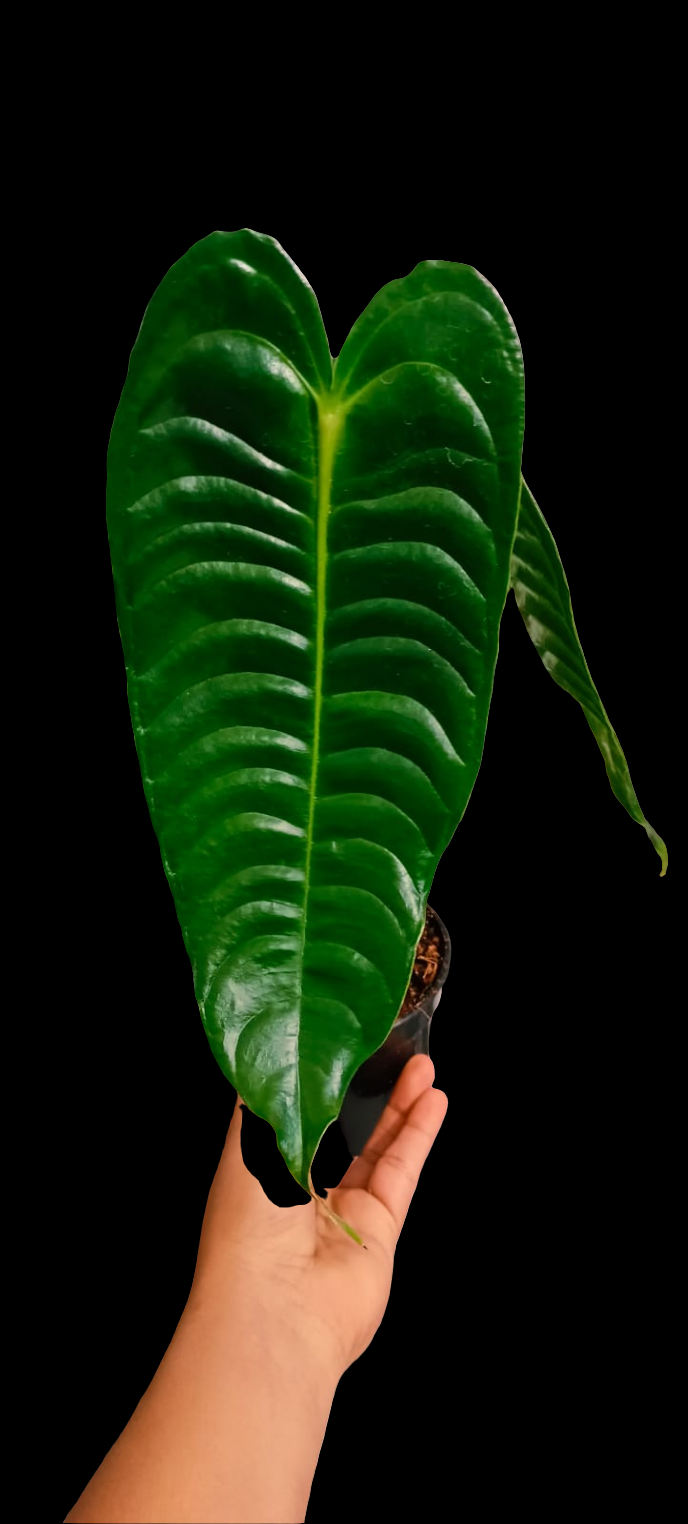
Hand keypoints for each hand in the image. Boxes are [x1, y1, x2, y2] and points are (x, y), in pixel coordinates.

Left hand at [189, 1055, 447, 1383]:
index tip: (340, 1037)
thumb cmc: (246, 1226)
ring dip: (398, 1104)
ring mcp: (342, 1210)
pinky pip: (402, 1171)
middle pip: (340, 1126)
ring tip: (421, 1064)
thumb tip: (278, 1050)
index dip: (317, 1076)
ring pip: (376, 1145)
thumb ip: (268, 1097)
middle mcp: (299, 1189)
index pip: (292, 1111)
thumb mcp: (247, 1146)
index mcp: (259, 1167)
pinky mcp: (379, 1229)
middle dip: (364, 1087)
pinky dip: (418, 1134)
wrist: (275, 1311)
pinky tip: (433, 1101)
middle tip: (389, 1046)